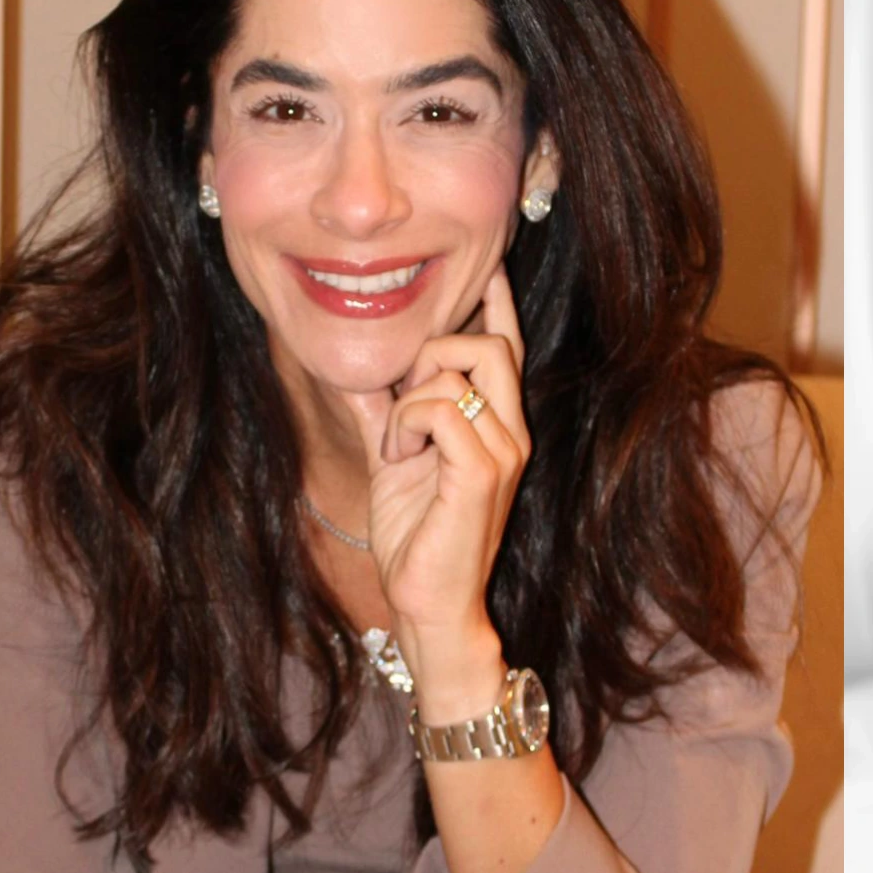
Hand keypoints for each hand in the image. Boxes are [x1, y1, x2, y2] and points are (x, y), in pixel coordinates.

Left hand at [337, 261, 530, 645]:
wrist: (428, 606)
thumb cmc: (417, 539)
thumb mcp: (396, 459)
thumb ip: (385, 412)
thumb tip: (360, 370)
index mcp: (498, 426)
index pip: (507, 348)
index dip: (499, 304)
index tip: (492, 266)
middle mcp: (512, 432)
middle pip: (488, 343)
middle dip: (432, 354)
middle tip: (402, 407)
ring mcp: (504, 450)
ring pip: (458, 368)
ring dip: (409, 398)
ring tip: (399, 445)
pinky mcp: (482, 472)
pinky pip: (441, 407)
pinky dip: (407, 424)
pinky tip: (400, 458)